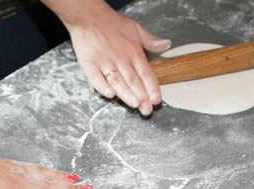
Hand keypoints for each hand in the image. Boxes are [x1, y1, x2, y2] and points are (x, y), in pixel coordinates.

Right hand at [50, 0, 170, 115]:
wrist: (86, 15)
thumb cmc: (110, 22)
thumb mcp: (135, 27)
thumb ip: (150, 40)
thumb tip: (167, 44)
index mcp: (133, 51)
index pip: (145, 72)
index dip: (152, 87)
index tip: (157, 100)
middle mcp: (120, 57)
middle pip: (132, 80)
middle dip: (141, 96)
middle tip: (147, 110)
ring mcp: (103, 61)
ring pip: (116, 81)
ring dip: (125, 93)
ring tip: (133, 104)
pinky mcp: (88, 63)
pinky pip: (95, 77)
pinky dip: (102, 86)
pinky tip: (110, 95)